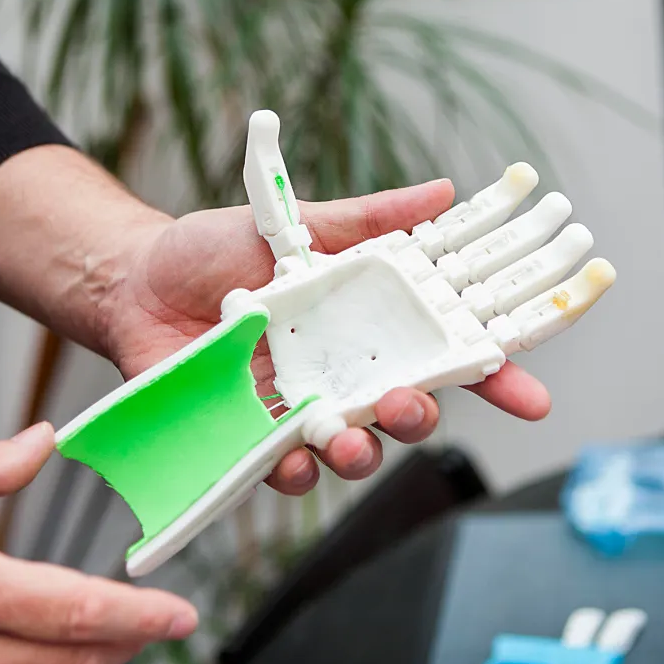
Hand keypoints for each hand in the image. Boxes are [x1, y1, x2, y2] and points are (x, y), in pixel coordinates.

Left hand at [97, 181, 552, 495]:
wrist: (131, 280)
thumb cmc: (211, 251)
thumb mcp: (289, 225)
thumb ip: (364, 220)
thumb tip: (443, 192)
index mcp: (362, 324)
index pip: (442, 355)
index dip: (492, 378)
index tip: (532, 398)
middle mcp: (340, 371)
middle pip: (404, 411)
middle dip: (418, 419)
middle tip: (410, 407)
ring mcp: (298, 408)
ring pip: (352, 449)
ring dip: (362, 454)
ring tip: (351, 441)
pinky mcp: (250, 437)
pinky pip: (285, 470)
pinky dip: (295, 472)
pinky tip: (293, 459)